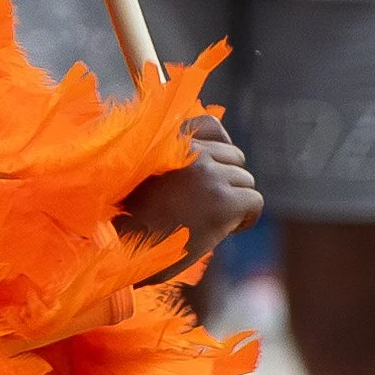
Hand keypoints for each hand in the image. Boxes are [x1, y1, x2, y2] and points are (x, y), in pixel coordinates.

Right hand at [118, 115, 263, 279]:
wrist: (121, 249)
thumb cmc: (128, 220)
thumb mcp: (143, 174)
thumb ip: (175, 158)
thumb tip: (221, 149)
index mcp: (167, 138)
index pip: (211, 125)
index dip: (216, 154)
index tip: (207, 177)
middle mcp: (190, 149)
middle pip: (235, 157)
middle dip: (227, 182)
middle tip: (206, 208)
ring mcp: (207, 174)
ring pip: (245, 180)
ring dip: (234, 201)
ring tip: (208, 221)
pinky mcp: (222, 200)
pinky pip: (254, 202)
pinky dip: (245, 219)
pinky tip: (223, 231)